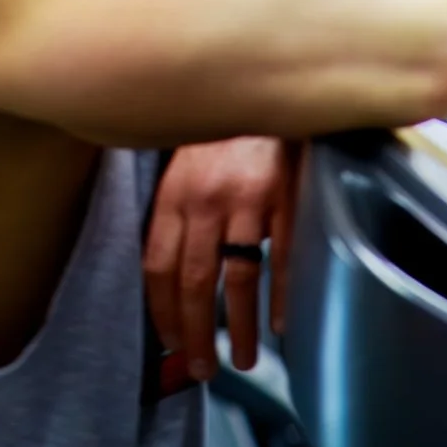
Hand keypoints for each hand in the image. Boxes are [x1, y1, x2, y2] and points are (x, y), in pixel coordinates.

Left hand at [145, 136, 300, 381]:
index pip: (158, 266)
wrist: (276, 78)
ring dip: (238, 327)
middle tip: (203, 368)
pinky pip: (283, 259)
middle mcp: (206, 201)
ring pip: (237, 279)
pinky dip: (280, 297)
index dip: (162, 311)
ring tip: (243, 359)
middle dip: (195, 333)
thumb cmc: (231, 123)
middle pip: (193, 283)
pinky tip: (279, 324)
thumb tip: (177, 259)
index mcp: (175, 192)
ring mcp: (248, 201)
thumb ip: (181, 203)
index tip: (170, 341)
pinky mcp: (288, 199)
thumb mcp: (190, 154)